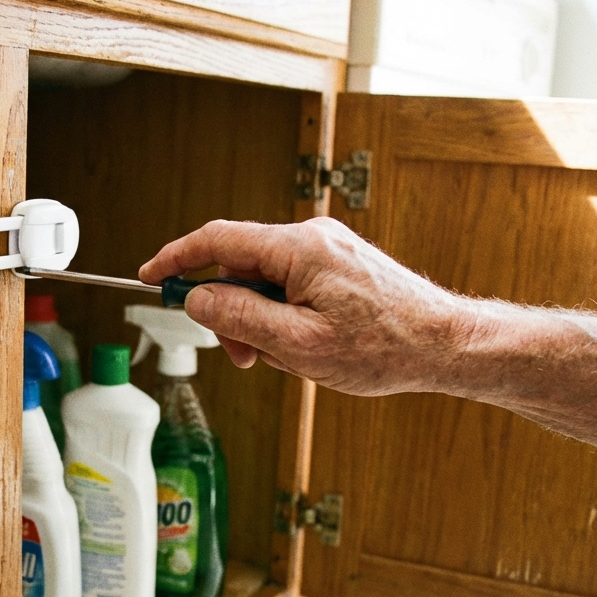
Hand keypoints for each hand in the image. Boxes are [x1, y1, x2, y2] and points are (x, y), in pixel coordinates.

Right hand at [138, 218, 475, 395]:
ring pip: (265, 279)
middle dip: (230, 311)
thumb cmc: (383, 348)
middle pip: (240, 263)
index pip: (217, 240)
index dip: (176, 258)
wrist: (445, 346)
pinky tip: (308, 346)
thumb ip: (240, 318)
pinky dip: (284, 315)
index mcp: (298, 248)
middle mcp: (312, 237)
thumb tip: (197, 300)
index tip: (150, 277)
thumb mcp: (298, 345)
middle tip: (243, 356)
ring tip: (289, 358)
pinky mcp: (340, 265)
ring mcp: (328, 249)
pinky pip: (291, 284)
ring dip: (261, 320)